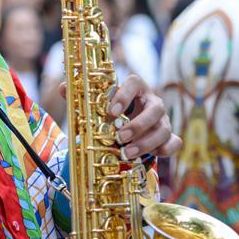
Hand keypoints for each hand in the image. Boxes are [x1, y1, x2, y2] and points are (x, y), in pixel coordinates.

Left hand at [60, 75, 180, 159]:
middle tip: (120, 138)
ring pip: (164, 129)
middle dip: (138, 125)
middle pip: (155, 108)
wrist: (127, 126)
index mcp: (136, 88)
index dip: (125, 95)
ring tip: (127, 153)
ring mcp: (163, 120)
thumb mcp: (99, 104)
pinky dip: (164, 150)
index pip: (135, 82)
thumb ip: (82, 97)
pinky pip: (174, 143)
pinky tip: (150, 156)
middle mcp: (153, 102)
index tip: (111, 111)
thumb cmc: (113, 112)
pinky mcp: (169, 137)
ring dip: (146, 142)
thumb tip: (63, 88)